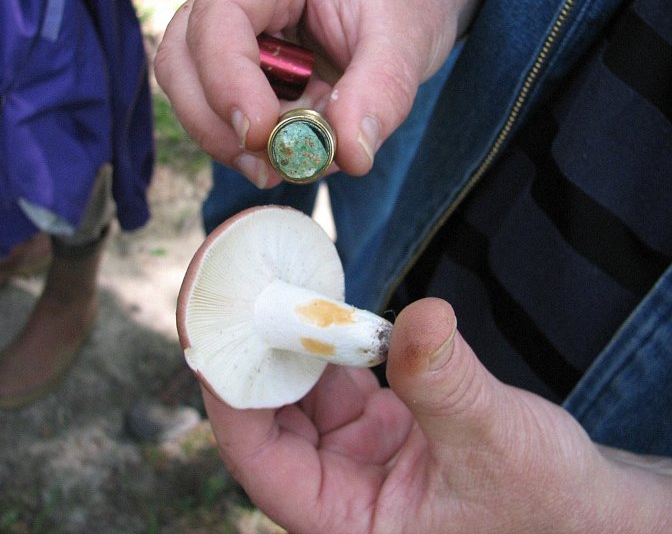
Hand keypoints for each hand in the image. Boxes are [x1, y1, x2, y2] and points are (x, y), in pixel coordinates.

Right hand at [155, 0, 486, 186]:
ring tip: (288, 163)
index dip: (227, 79)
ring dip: (230, 142)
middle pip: (182, 60)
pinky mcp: (236, 74)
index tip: (260, 134)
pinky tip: (290, 153)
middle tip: (267, 166)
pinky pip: (217, 116)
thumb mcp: (407, 39)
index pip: (219, 15)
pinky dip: (247, 147)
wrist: (405, 11)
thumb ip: (381, 92)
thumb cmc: (403, 4)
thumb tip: (349, 154)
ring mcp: (229, 36)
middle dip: (215, 122)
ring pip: (189, 93)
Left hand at [202, 298, 671, 532]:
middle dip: (250, 362)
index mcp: (347, 523)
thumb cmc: (546, 503)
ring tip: (266, 288)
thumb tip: (419, 316)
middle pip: (269, 422)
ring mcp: (355, 455)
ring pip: (299, 394)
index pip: (264, 465)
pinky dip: (328, 342)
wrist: (580, 506)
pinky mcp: (375, 424)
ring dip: (287, 344)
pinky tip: (320, 306)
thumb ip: (447, 384)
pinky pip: (335, 378)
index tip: (217, 341)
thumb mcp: (495, 442)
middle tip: (229, 297)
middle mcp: (340, 491)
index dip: (233, 403)